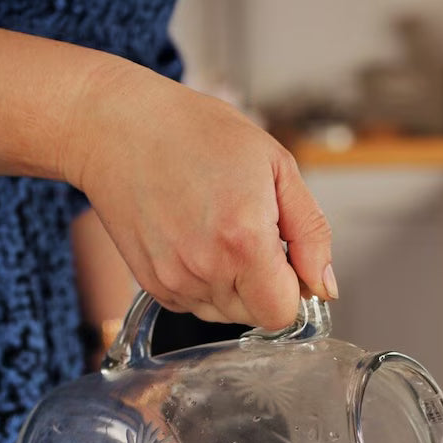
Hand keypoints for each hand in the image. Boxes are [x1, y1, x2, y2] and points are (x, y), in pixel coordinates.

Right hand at [66, 60, 336, 329]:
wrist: (118, 127)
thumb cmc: (197, 133)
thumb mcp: (276, 166)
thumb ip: (311, 233)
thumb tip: (324, 287)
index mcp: (244, 241)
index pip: (285, 312)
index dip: (294, 287)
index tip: (284, 254)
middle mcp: (206, 270)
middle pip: (257, 316)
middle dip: (265, 284)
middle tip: (250, 232)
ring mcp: (175, 281)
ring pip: (227, 314)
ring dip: (235, 285)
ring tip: (218, 231)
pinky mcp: (153, 286)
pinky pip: (196, 304)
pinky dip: (204, 282)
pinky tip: (194, 239)